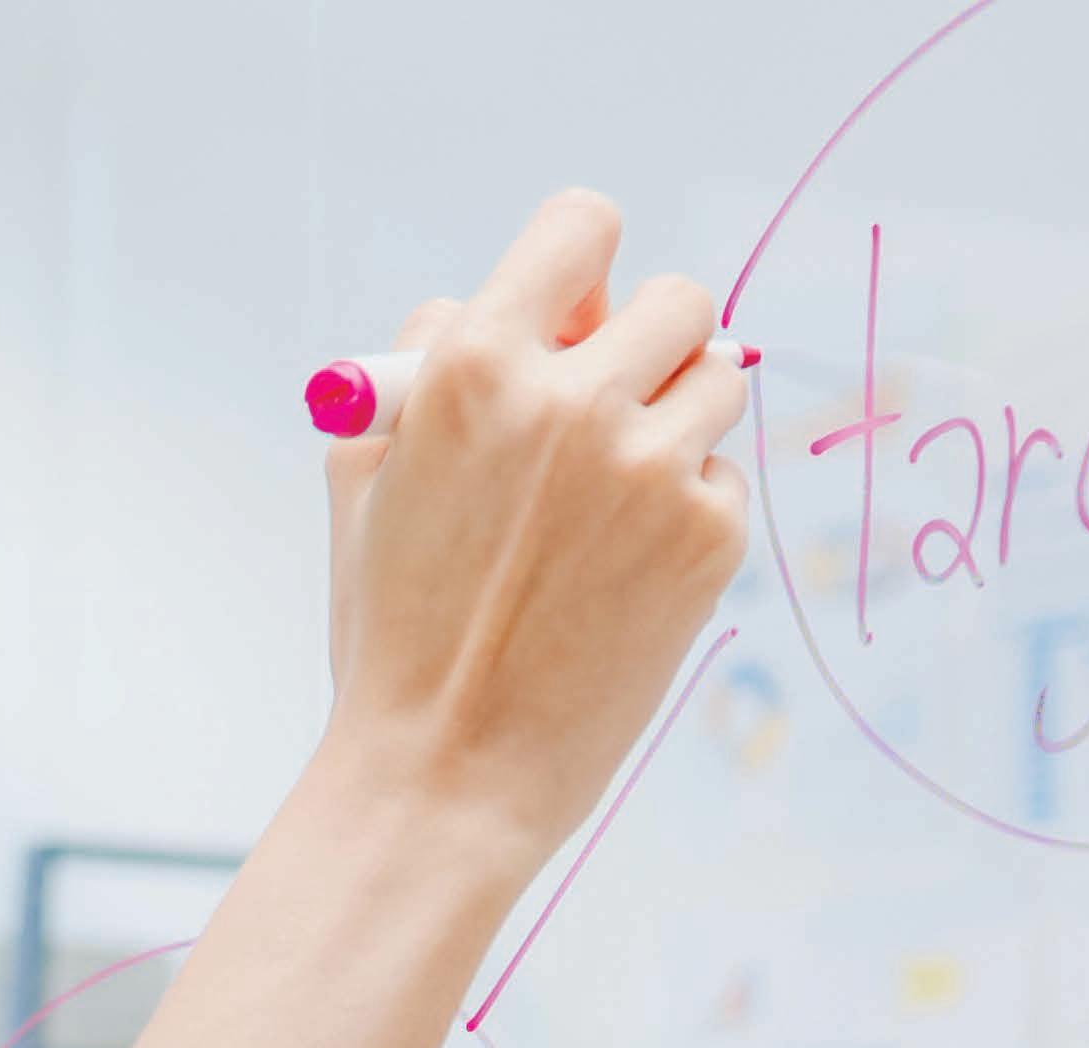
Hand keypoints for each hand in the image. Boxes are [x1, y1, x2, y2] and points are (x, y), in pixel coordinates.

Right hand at [323, 191, 750, 866]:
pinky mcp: (708, 537)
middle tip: (609, 414)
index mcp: (475, 368)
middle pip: (678, 298)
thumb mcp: (369, 485)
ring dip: (676, 424)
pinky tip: (618, 583)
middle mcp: (574, 400)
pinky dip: (682, 518)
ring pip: (718, 380)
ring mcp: (652, 469)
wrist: (441, 781)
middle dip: (648, 347)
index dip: (580, 266)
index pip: (581, 226)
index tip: (577, 310)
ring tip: (609, 508)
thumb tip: (511, 304)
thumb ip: (433, 371)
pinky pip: (720, 479)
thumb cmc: (394, 635)